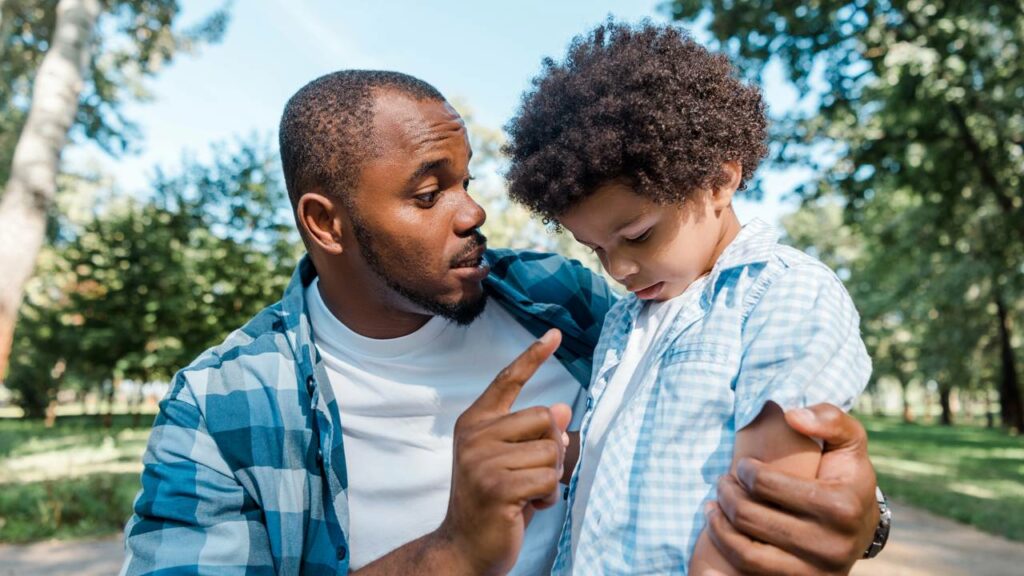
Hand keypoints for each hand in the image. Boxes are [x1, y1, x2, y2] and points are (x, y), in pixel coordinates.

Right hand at [437, 329, 571, 574]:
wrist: (466, 546)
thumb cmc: (494, 501)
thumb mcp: (514, 459)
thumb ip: (532, 432)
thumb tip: (562, 408)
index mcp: (475, 421)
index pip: (508, 380)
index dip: (533, 356)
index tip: (555, 334)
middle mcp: (474, 435)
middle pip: (545, 417)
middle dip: (552, 448)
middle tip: (532, 474)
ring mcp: (482, 460)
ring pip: (551, 451)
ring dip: (550, 477)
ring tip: (526, 494)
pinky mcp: (496, 486)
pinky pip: (548, 479)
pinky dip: (547, 497)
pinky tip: (526, 507)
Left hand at [707, 404, 878, 574]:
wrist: (861, 526)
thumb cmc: (845, 474)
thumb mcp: (848, 440)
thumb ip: (829, 418)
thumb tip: (792, 415)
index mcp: (841, 507)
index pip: (768, 486)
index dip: (746, 471)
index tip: (742, 464)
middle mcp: (830, 546)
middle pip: (751, 517)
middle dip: (728, 493)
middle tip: (723, 480)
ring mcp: (814, 571)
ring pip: (746, 550)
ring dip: (720, 522)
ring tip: (714, 502)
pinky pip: (749, 568)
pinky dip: (726, 545)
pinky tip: (717, 524)